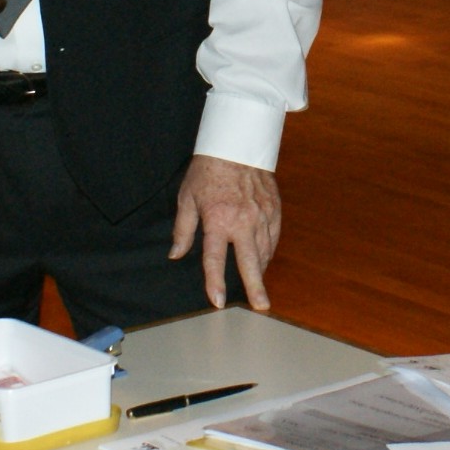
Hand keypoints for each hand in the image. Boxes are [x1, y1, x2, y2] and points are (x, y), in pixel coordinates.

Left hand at [170, 156, 281, 310]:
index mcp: (218, 220)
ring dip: (261, 269)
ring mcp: (261, 214)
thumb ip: (183, 230)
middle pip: (250, 261)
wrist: (235, 143)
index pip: (215, 259)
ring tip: (259, 285)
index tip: (218, 301)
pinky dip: (269, 250)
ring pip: (264, 250)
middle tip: (262, 306)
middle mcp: (242, 221)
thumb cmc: (207, 171)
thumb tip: (176, 254)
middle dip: (256, 286)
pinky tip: (265, 259)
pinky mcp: (273, 208)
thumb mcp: (187, 199)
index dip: (215, 282)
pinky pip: (273, 235)